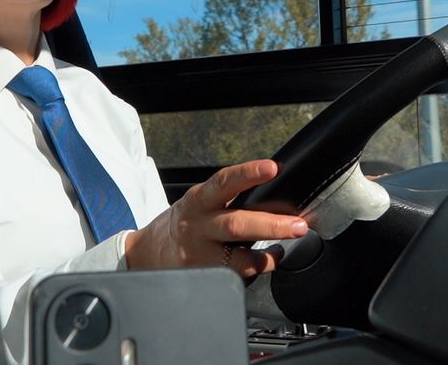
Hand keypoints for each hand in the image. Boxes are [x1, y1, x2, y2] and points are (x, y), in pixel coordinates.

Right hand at [124, 159, 307, 279]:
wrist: (149, 254)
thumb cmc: (185, 222)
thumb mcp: (200, 201)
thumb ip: (228, 196)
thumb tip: (272, 187)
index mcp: (198, 201)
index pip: (224, 182)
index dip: (248, 173)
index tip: (272, 168)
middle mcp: (197, 228)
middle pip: (235, 225)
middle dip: (271, 226)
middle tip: (298, 226)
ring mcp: (199, 257)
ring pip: (239, 261)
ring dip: (266, 259)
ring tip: (279, 251)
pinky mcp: (203, 279)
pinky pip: (237, 280)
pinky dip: (253, 272)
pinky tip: (258, 265)